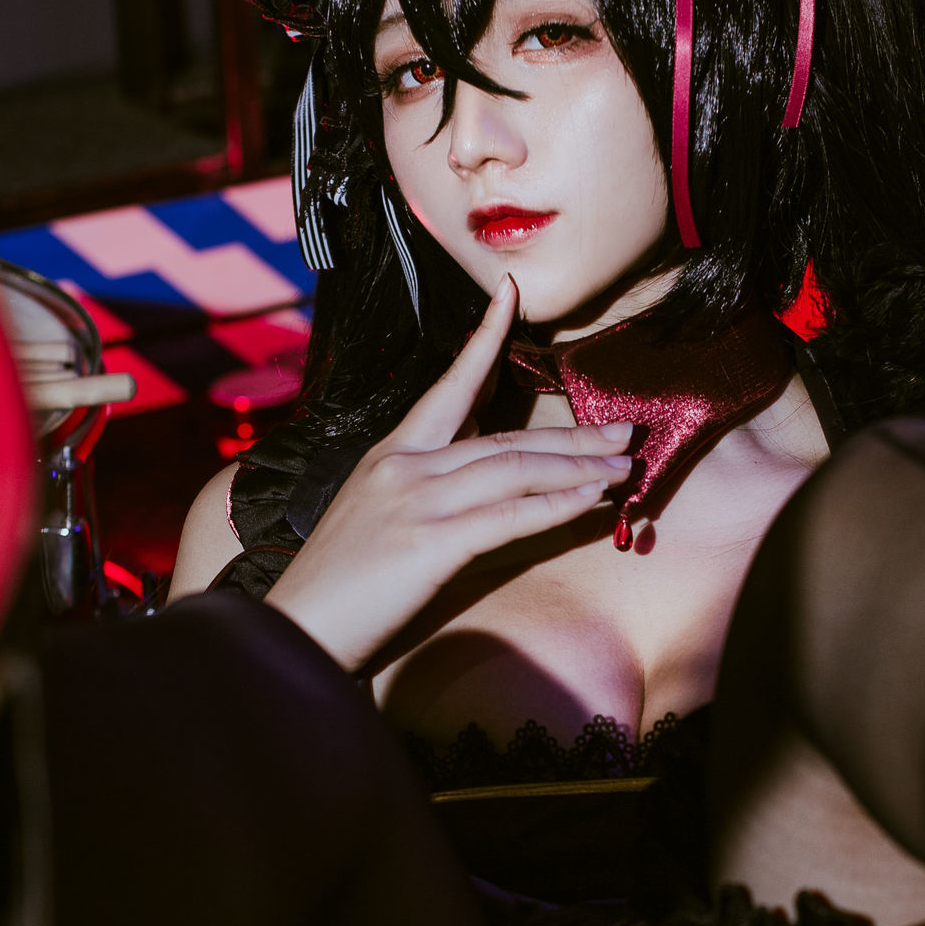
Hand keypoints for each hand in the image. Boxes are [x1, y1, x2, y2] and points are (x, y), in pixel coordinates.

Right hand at [265, 276, 632, 669]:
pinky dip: (556, 506)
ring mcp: (417, 501)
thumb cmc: (342, 585)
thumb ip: (428, 491)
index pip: (449, 384)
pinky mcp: (430, 543)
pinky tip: (591, 500)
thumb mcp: (381, 519)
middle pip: (505, 437)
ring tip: (623, 466)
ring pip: (515, 468)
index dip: (484, 337)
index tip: (512, 295)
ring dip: (579, 467)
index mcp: (392, 454)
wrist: (298, 629)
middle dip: (574, 434)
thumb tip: (490, 483)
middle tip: (626, 430)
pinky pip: (509, 516)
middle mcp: (405, 466)